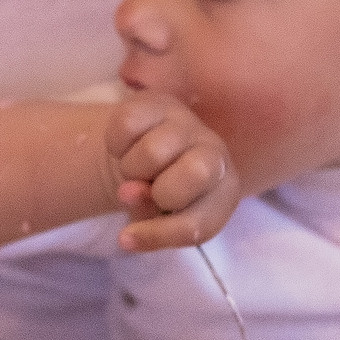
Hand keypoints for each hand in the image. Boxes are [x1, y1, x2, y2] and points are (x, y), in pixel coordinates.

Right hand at [106, 92, 240, 250]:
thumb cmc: (162, 193)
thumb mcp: (161, 218)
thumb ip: (149, 216)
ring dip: (131, 170)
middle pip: (195, 173)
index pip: (197, 223)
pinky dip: (116, 144)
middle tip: (149, 190)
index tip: (126, 239)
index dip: (157, 235)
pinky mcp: (157, 100)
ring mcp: (187, 122)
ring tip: (137, 170)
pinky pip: (125, 124)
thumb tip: (128, 192)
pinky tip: (127, 147)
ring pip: (152, 152)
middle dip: (160, 192)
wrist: (149, 151)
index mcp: (224, 191)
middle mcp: (215, 151)